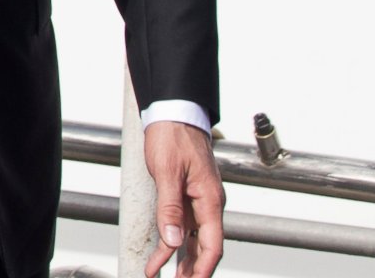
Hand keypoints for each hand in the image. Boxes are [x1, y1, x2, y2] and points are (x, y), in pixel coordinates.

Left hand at [143, 120, 225, 277]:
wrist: (173, 113)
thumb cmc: (173, 136)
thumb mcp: (167, 172)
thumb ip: (170, 207)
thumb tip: (172, 239)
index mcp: (209, 199)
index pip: (212, 244)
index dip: (204, 267)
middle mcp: (207, 203)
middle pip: (205, 246)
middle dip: (193, 269)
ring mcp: (198, 200)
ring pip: (194, 238)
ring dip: (182, 259)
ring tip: (169, 276)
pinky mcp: (187, 195)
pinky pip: (183, 224)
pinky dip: (172, 240)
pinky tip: (162, 253)